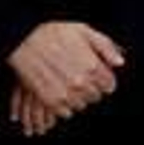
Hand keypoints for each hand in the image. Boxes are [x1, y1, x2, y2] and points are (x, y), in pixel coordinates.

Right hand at [7, 21, 124, 127]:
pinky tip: (59, 91)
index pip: (110, 86)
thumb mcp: (85, 31)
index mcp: (92, 66)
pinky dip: (64, 105)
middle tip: (80, 78)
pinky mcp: (50, 100)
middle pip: (96, 97)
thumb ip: (106, 47)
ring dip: (78, 97)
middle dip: (91, 88)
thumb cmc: (53, 33)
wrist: (23, 40)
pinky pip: (65, 112)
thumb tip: (120, 62)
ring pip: (81, 105)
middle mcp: (81, 83)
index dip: (104, 81)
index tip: (98, 76)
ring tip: (67, 83)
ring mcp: (65, 93)